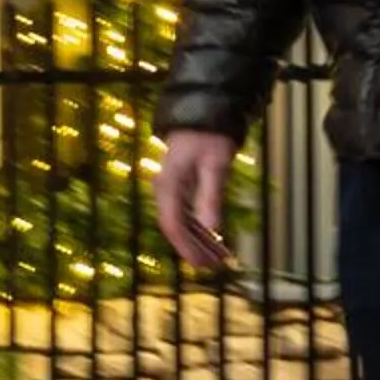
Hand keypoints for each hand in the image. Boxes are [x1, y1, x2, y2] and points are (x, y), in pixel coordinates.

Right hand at [154, 130, 238, 269]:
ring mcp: (168, 188)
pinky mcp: (177, 186)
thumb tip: (213, 230)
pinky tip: (211, 237)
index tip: (202, 264)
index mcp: (169, 186)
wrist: (202, 112)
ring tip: (215, 257)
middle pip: (175, 227)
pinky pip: (183, 212)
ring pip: (179, 222)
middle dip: (192, 248)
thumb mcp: (216, 165)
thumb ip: (211, 197)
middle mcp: (164, 189)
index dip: (186, 247)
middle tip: (212, 266)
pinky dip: (196, 227)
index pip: (173, 225)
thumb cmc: (210, 136)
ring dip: (195, 240)